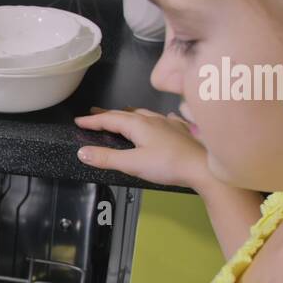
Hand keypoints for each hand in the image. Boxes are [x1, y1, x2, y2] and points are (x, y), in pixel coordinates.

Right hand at [74, 106, 210, 189]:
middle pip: (124, 114)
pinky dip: (156, 119)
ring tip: (122, 114)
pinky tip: (162, 120)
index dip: (92, 120)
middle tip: (94, 114)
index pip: (109, 119)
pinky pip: (165, 119)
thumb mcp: (132, 164)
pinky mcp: (181, 132)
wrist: (203, 168)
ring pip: (144, 114)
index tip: (79, 121)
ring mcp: (168, 124)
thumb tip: (83, 152)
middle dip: (107, 114)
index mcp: (138, 125)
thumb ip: (106, 158)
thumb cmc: (170, 165)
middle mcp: (153, 120)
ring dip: (129, 114)